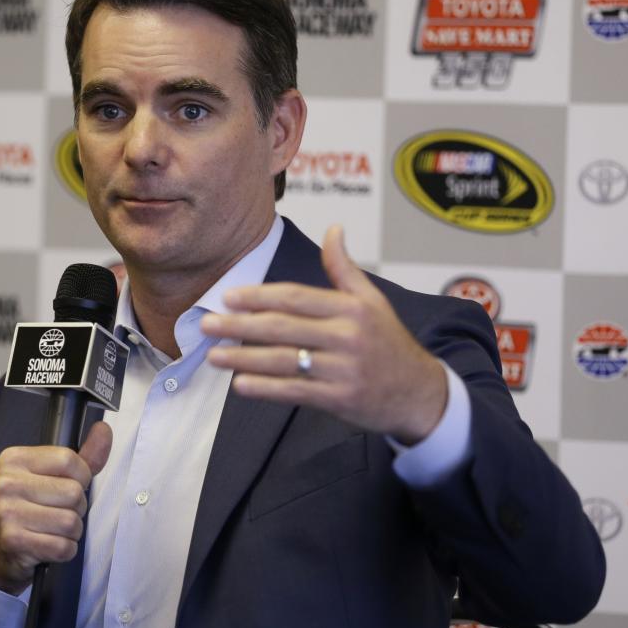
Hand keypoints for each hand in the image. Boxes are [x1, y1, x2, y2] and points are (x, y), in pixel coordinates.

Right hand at [0, 421, 111, 594]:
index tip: (67, 486)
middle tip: (57, 512)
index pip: (69, 460)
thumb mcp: (51, 476)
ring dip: (72, 531)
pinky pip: (62, 547)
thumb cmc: (30, 507)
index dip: (81, 477)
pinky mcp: (13, 542)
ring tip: (53, 529)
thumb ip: (82, 456)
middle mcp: (6, 483)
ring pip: (71, 522)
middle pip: (74, 493)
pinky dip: (64, 550)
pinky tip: (48, 545)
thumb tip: (104, 429)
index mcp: (14, 459)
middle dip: (77, 507)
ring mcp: (7, 513)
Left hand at [202, 226, 445, 444]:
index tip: (228, 296)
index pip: (296, 297)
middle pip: (283, 328)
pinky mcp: (340, 398)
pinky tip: (240, 385)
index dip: (259, 296)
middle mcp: (347, 336)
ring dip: (244, 358)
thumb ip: (344, 268)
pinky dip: (266, 388)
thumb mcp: (372, 300)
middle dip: (240, 326)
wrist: (420, 393)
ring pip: (284, 360)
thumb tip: (334, 228)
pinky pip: (295, 391)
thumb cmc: (389, 343)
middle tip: (208, 324)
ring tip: (213, 355)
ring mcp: (343, 369)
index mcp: (351, 308)